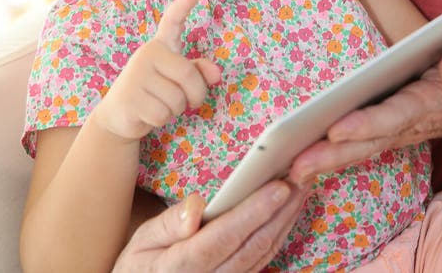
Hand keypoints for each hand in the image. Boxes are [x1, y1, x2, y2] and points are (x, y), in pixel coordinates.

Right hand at [93, 0, 220, 140]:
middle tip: (192, 103)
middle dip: (197, 94)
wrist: (117, 116)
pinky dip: (162, 120)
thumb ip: (198, 72)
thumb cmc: (154, 92)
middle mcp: (146, 55)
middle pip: (187, 74)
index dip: (183, 6)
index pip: (172, 22)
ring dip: (176, 110)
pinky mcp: (129, 98)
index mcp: (160, 46)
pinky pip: (162, 114)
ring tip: (162, 106)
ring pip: (176, 98)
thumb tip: (216, 73)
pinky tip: (149, 115)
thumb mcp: (176, 79)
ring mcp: (135, 75)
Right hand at [112, 181, 308, 272]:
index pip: (224, 237)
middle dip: (280, 212)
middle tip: (302, 179)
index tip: (279, 188)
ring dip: (285, 222)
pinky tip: (288, 214)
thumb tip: (197, 207)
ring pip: (262, 254)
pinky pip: (261, 261)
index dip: (253, 212)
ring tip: (301, 190)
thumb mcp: (142, 241)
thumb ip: (169, 223)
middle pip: (251, 246)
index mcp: (181, 267)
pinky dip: (278, 236)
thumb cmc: (139, 265)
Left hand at [289, 42, 441, 183]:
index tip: (337, 128)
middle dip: (332, 155)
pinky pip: (359, 145)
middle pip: (367, 143)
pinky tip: (308, 159)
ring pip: (359, 148)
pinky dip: (333, 153)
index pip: (392, 117)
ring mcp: (399, 129)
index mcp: (427, 105)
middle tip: (295, 167)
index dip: (366, 124)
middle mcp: (409, 124)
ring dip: (327, 159)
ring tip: (289, 168)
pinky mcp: (391, 128)